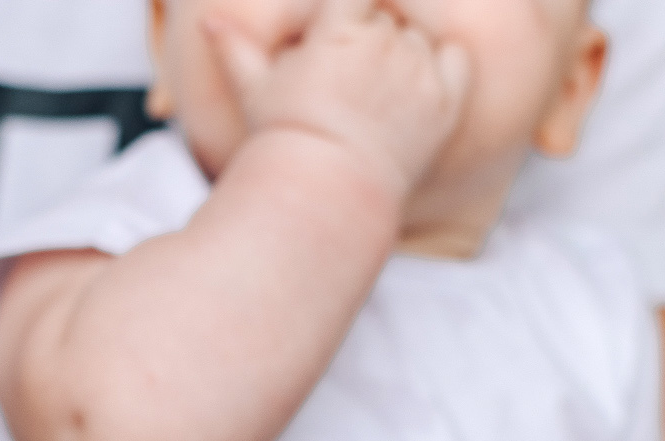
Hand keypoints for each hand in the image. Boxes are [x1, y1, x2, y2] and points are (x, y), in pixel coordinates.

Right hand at [208, 0, 470, 198]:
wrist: (326, 197)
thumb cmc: (284, 145)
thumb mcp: (255, 92)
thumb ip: (236, 50)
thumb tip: (209, 23)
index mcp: (339, 28)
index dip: (347, 15)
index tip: (338, 38)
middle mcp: (384, 43)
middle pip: (387, 20)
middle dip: (370, 43)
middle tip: (348, 85)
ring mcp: (418, 71)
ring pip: (418, 39)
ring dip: (403, 57)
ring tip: (374, 100)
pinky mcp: (444, 101)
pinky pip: (455, 58)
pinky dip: (442, 65)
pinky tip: (415, 90)